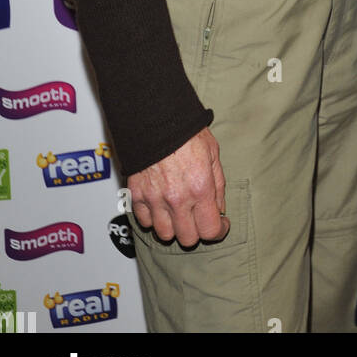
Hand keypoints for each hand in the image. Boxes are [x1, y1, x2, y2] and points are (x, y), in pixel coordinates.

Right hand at [127, 127, 228, 247]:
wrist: (156, 118)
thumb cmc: (186, 133)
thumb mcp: (213, 155)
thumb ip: (218, 186)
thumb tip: (219, 208)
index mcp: (200, 188)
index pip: (210, 231)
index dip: (219, 231)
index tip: (220, 225)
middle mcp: (177, 198)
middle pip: (187, 239)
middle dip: (197, 231)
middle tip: (198, 217)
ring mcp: (155, 199)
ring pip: (164, 234)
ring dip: (173, 227)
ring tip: (178, 212)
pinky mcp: (137, 195)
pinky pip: (144, 221)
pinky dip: (152, 218)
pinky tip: (160, 206)